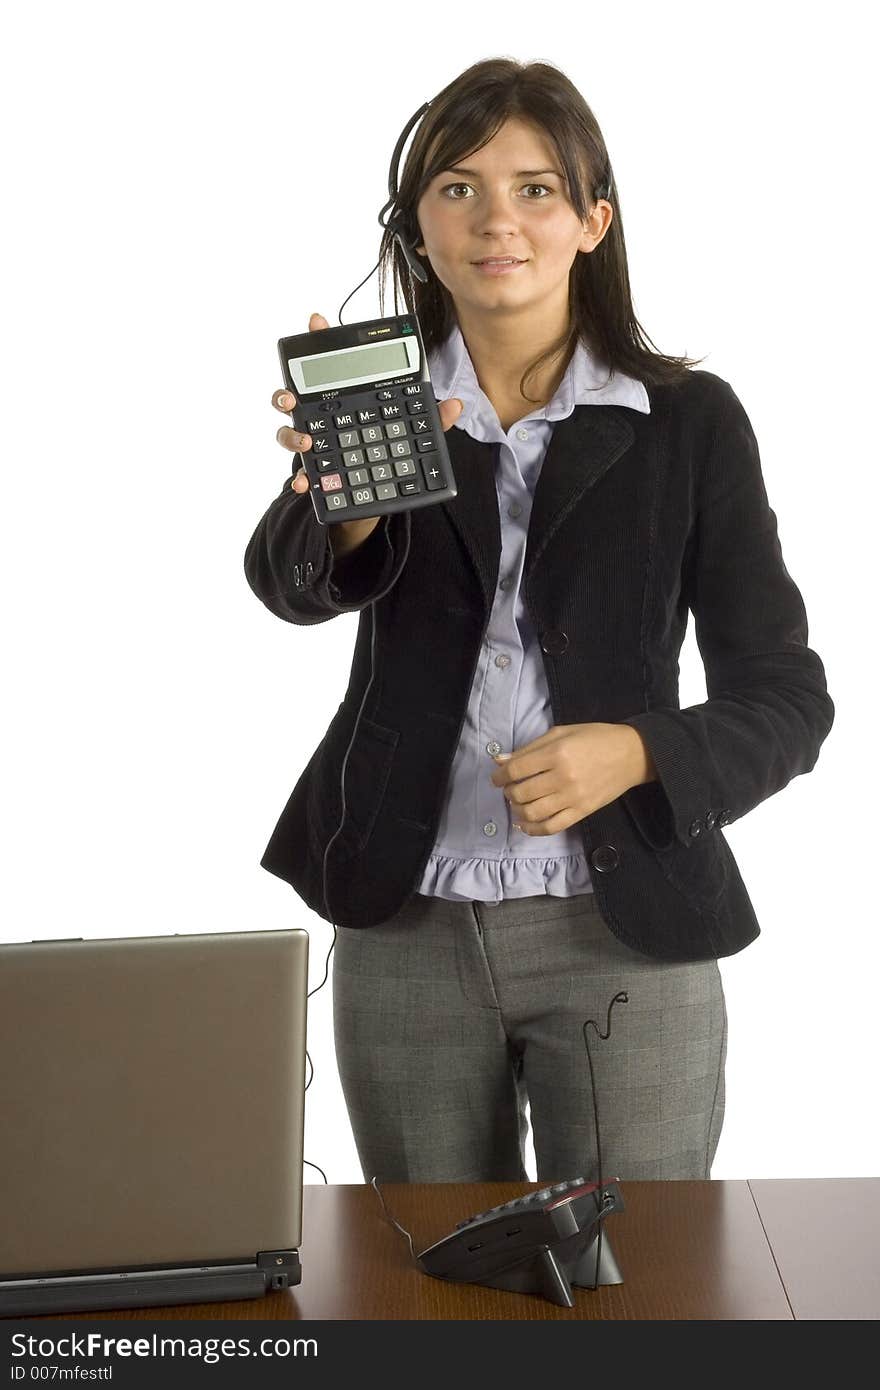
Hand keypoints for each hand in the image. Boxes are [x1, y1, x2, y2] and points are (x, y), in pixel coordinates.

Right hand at [272, 312, 464, 496]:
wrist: (376, 495)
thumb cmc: (390, 452)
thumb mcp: (416, 434)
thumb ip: (431, 419)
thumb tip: (455, 404)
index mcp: (344, 400)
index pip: (330, 363)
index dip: (320, 339)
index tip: (317, 322)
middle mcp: (322, 418)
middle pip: (293, 396)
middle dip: (285, 392)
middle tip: (290, 396)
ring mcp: (315, 444)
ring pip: (289, 432)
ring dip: (291, 435)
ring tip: (306, 442)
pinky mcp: (316, 473)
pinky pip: (301, 473)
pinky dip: (301, 478)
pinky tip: (306, 482)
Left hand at [489, 723, 655, 835]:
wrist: (631, 755)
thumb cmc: (596, 738)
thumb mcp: (561, 733)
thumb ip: (530, 748)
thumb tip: (500, 760)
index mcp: (556, 753)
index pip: (516, 770)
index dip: (500, 776)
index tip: (497, 777)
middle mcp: (562, 777)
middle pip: (521, 793)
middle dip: (508, 792)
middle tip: (509, 788)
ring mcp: (573, 797)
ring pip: (533, 813)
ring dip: (518, 810)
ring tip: (518, 803)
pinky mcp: (582, 812)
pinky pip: (552, 827)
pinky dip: (533, 829)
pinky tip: (525, 824)